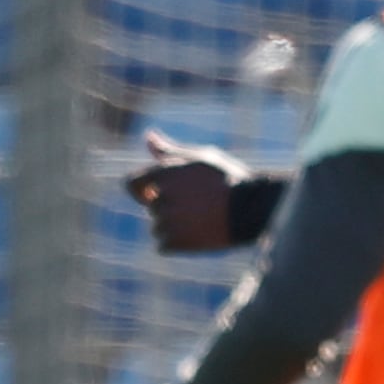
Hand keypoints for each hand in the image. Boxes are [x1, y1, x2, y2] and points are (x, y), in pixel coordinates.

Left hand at [123, 132, 247, 253]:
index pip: (131, 184)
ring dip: (174, 227)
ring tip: (202, 219)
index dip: (142, 190)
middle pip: (152, 208)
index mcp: (163, 174)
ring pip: (158, 229)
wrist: (252, 208)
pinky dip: (178, 244)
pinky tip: (200, 234)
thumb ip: (168, 151)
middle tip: (199, 205)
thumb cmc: (227, 179)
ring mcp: (166, 221)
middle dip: (169, 208)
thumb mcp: (199, 158)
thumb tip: (148, 138)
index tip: (155, 194)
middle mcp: (160, 198)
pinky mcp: (174, 243)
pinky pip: (164, 246)